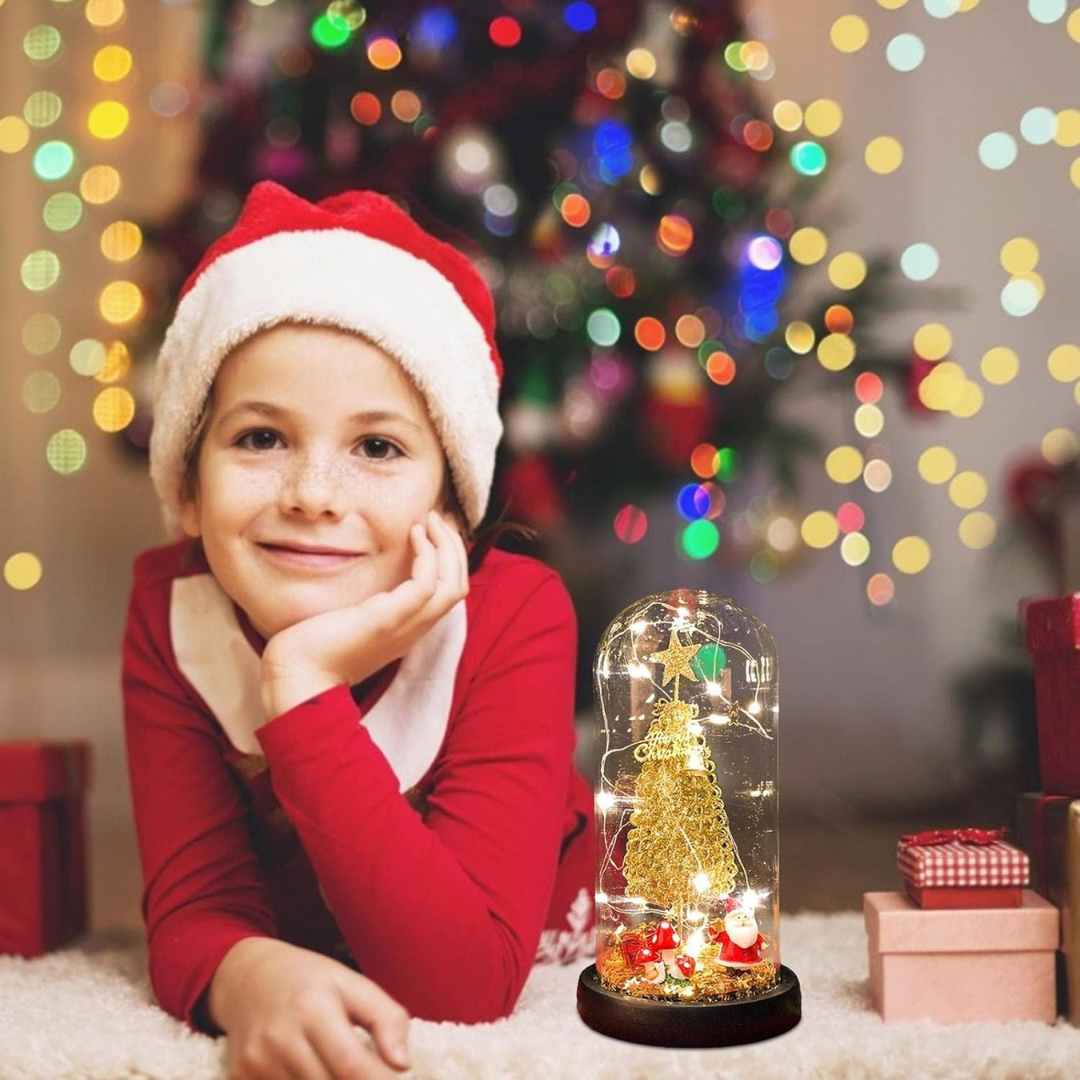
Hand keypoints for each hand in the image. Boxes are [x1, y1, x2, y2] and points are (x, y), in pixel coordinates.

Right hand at [209, 937, 410, 1079]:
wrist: (246, 978)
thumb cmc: (308, 980)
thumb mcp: (352, 983)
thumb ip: (386, 1019)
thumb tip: (403, 1065)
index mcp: (313, 1008)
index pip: (350, 1065)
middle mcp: (279, 1039)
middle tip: (369, 1071)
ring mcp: (255, 1063)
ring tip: (338, 1067)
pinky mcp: (240, 1078)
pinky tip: (313, 1071)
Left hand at [260, 511, 467, 718]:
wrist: (299, 675)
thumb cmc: (316, 647)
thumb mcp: (354, 620)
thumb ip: (369, 603)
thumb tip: (367, 580)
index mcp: (410, 629)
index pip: (449, 593)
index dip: (450, 559)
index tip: (434, 531)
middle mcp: (414, 629)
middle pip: (458, 586)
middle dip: (455, 547)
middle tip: (438, 518)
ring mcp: (404, 625)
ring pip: (452, 585)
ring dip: (447, 547)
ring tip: (430, 520)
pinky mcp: (387, 619)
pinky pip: (425, 584)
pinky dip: (427, 555)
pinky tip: (413, 535)